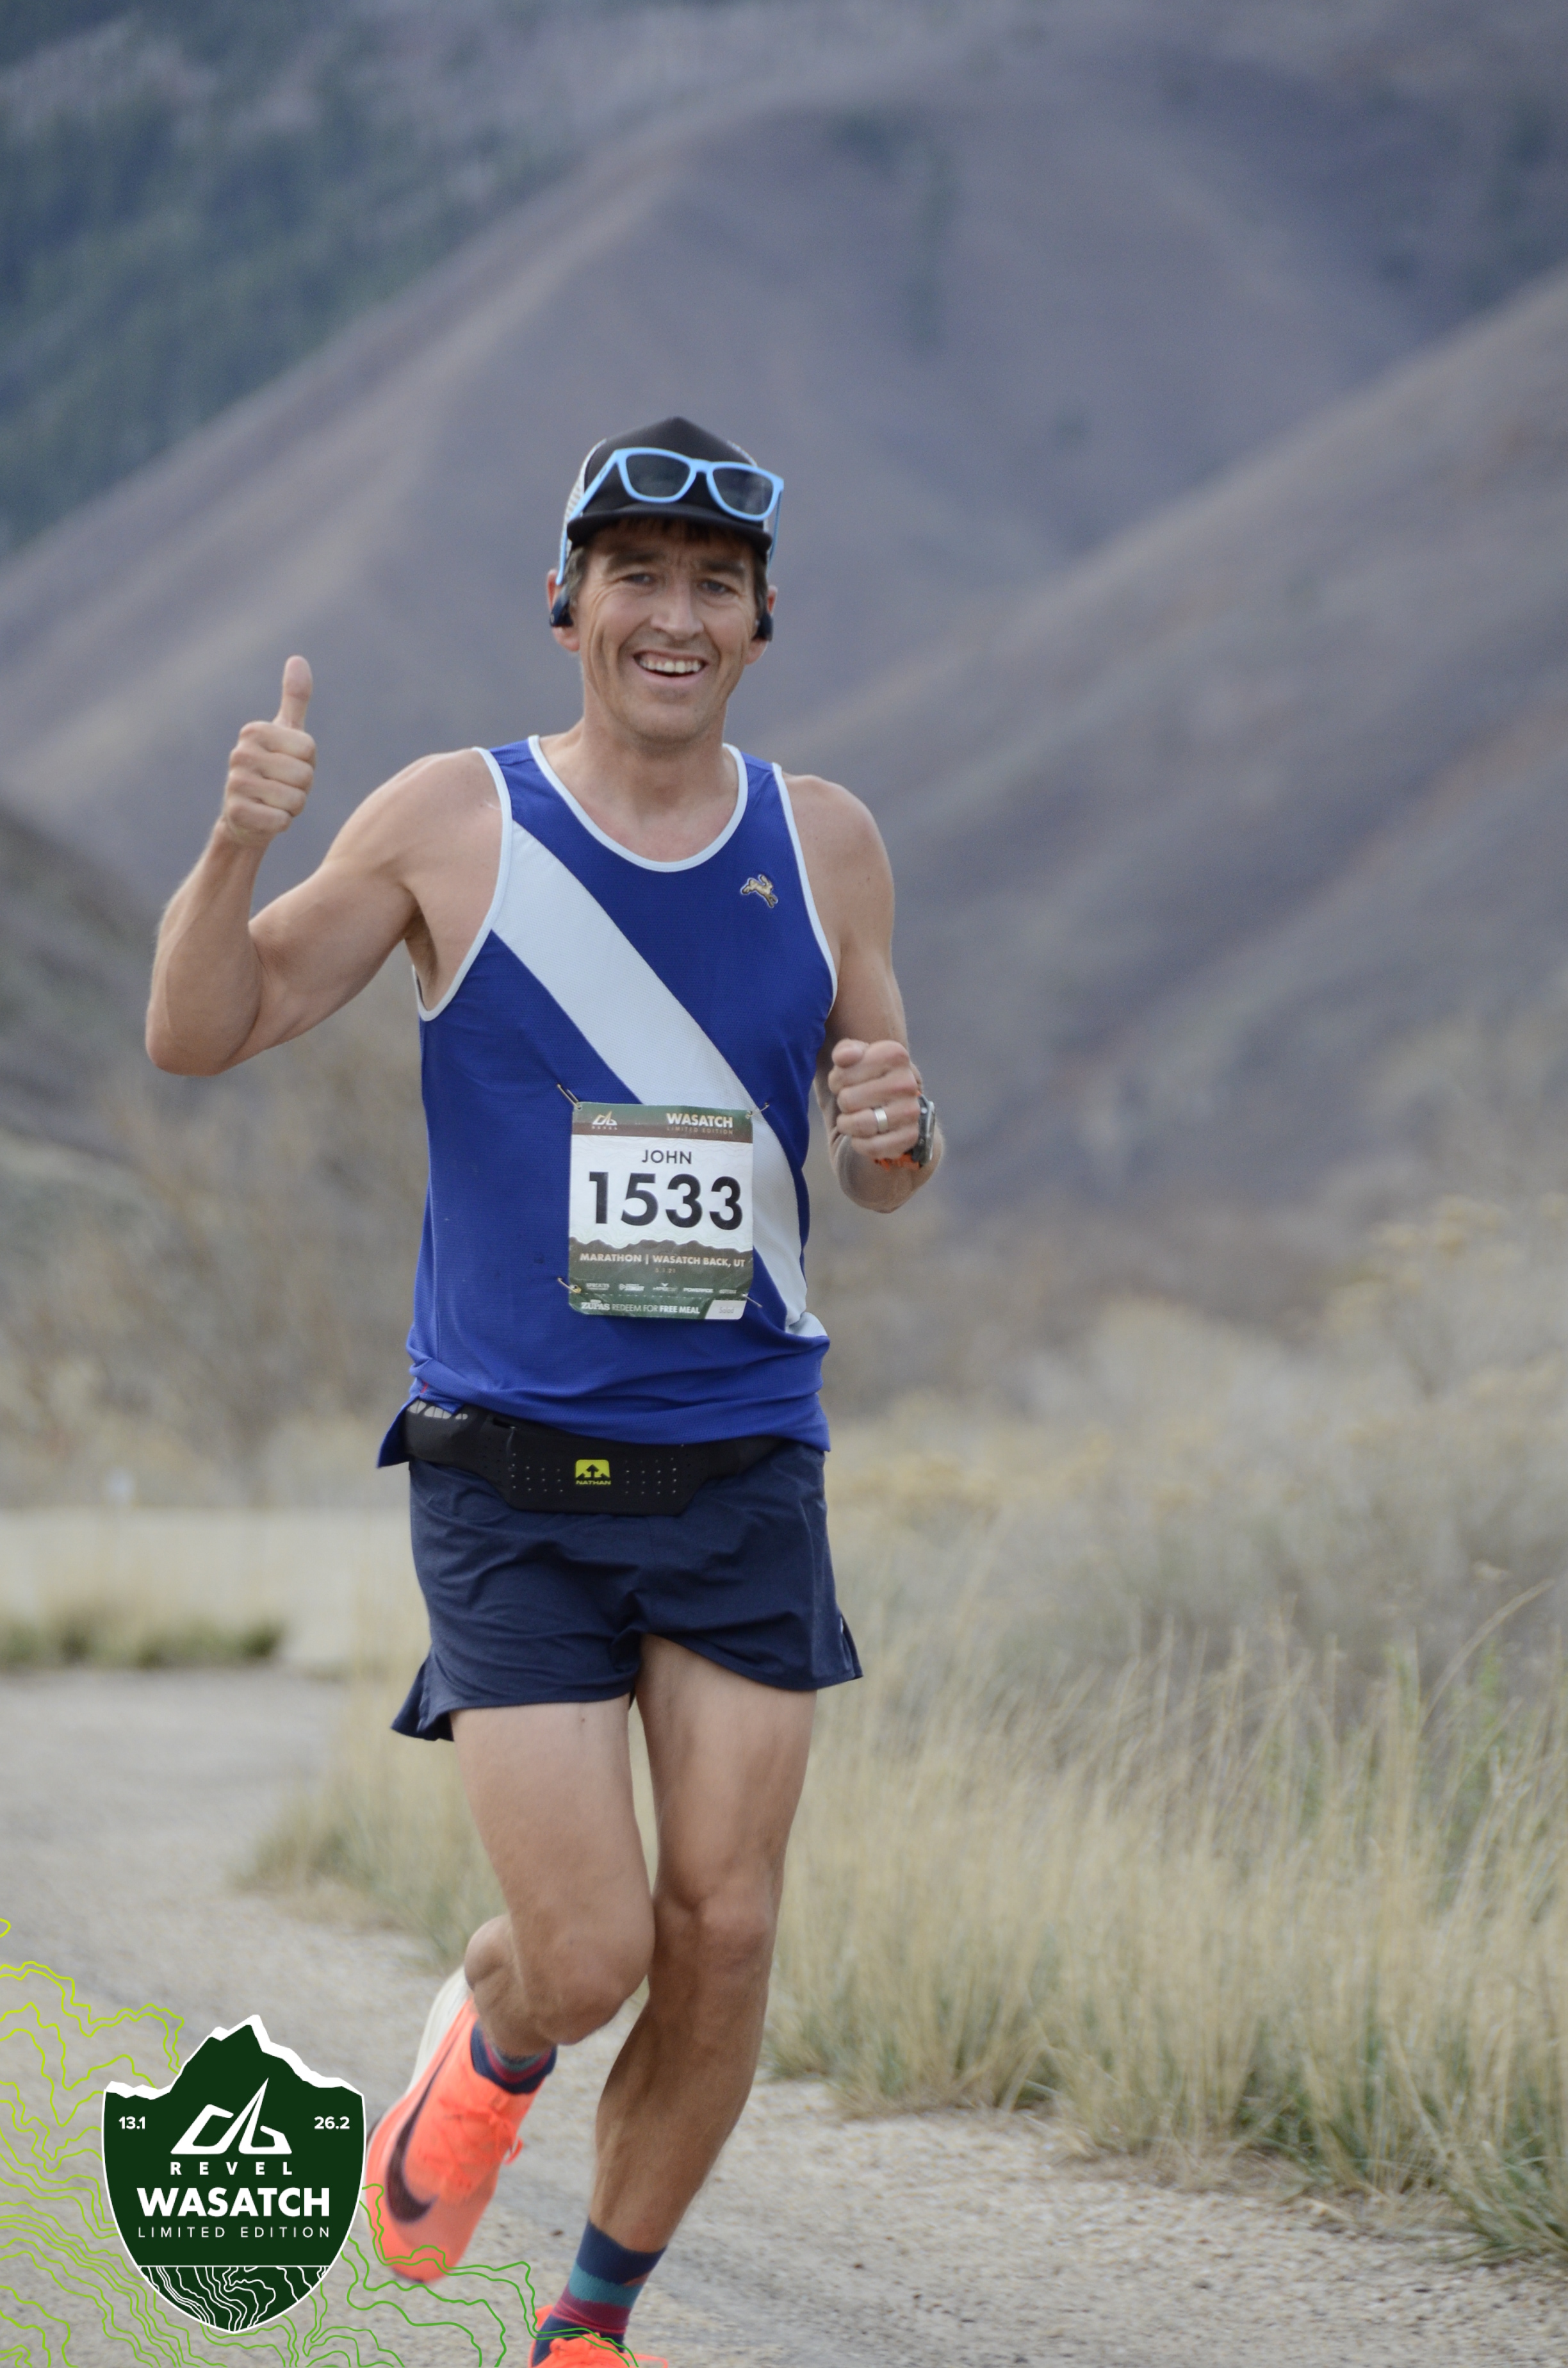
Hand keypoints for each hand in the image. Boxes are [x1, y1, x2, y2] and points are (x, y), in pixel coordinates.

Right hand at [221, 655, 314, 849]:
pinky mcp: (236, 813)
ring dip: (292, 808)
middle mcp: (240, 754)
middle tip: (282, 788)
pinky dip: (281, 824)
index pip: (309, 750)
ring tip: (274, 802)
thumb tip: (297, 659)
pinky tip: (266, 818)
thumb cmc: (273, 771)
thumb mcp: (286, 733)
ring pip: (295, 800)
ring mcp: (235, 784)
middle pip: (304, 775)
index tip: (289, 767)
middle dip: (302, 789)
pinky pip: (281, 821)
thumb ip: (294, 698)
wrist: (247, 817)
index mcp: (254, 731)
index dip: (308, 765)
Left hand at [827, 1037, 921, 1161]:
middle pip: (847, 1100)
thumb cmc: (869, 1078)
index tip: (846, 1081)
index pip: (842, 1073)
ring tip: (853, 1119)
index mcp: (894, 1055)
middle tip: (851, 1101)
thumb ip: (845, 1051)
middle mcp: (907, 1082)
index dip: (837, 1080)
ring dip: (848, 1125)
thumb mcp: (856, 1058)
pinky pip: (872, 1146)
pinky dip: (860, 1144)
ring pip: (860, 1124)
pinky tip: (863, 1136)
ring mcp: (910, 1111)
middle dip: (843, 1103)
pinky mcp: (910, 1137)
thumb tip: (844, 1057)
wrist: (897, 1106)